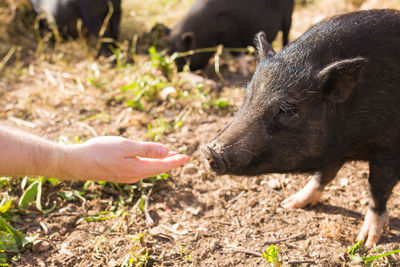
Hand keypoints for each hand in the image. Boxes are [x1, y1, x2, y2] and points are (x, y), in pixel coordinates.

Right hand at [60, 136, 189, 182]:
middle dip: (170, 162)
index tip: (187, 157)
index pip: (163, 165)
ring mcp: (126, 176)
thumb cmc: (100, 151)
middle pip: (157, 169)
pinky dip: (149, 164)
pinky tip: (148, 160)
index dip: (176, 161)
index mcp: (138, 168)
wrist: (76, 163)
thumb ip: (147, 149)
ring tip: (169, 157)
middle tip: (182, 157)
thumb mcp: (126, 146)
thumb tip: (167, 151)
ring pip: (149, 170)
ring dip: (160, 163)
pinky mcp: (119, 174)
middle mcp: (134, 175)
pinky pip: (140, 170)